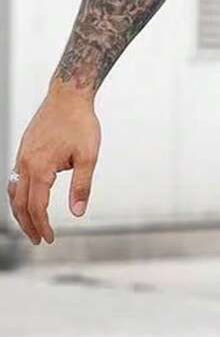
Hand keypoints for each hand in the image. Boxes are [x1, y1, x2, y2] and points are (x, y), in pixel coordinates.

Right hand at [7, 83, 100, 244]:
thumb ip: (82, 187)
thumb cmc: (80, 124)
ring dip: (19, 211)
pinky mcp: (24, 150)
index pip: (36, 206)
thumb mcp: (88, 158)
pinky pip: (15, 178)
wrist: (68, 95)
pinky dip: (18, 195)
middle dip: (28, 224)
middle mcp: (25, 162)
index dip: (42, 225)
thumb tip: (77, 213)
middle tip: (38, 240)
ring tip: (30, 227)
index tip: (49, 239)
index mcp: (40, 167)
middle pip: (20, 202)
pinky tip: (26, 202)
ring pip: (13, 190)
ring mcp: (22, 155)